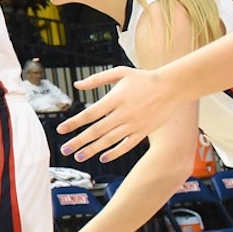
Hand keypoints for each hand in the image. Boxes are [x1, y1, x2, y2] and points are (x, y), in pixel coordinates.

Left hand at [57, 66, 173, 161]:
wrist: (172, 87)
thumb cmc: (143, 78)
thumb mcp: (120, 72)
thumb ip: (97, 79)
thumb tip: (76, 85)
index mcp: (115, 98)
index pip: (90, 113)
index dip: (74, 122)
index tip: (60, 130)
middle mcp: (124, 113)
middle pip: (97, 130)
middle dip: (79, 141)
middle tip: (64, 150)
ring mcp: (134, 124)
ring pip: (110, 140)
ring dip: (93, 149)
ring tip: (78, 156)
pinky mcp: (144, 131)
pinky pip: (127, 145)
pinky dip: (115, 152)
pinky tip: (103, 158)